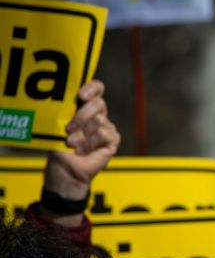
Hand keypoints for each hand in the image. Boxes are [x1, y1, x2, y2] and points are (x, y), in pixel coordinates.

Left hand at [44, 81, 118, 201]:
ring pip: (99, 120)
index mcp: (85, 107)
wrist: (65, 169)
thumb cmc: (59, 147)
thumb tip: (70, 101)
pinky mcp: (112, 140)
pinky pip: (104, 134)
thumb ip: (68, 112)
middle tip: (69, 128)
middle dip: (82, 116)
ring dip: (82, 134)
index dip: (92, 88)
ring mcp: (107, 127)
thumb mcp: (59, 125)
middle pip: (99, 103)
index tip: (81, 96)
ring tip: (72, 144)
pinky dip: (90, 144)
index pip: (96, 89)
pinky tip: (82, 151)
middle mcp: (98, 115)